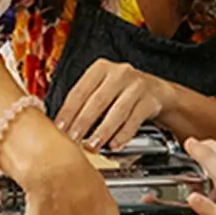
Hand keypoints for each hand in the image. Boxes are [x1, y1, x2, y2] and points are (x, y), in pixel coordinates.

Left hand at [55, 59, 169, 150]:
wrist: (156, 91)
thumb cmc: (121, 92)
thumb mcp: (101, 88)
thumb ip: (83, 101)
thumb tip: (60, 125)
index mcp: (100, 69)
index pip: (79, 91)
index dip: (68, 112)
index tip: (59, 128)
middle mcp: (119, 73)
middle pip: (97, 101)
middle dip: (82, 123)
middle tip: (73, 140)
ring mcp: (136, 86)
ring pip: (117, 111)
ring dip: (102, 131)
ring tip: (92, 146)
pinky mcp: (150, 100)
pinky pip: (134, 120)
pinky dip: (123, 134)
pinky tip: (114, 145)